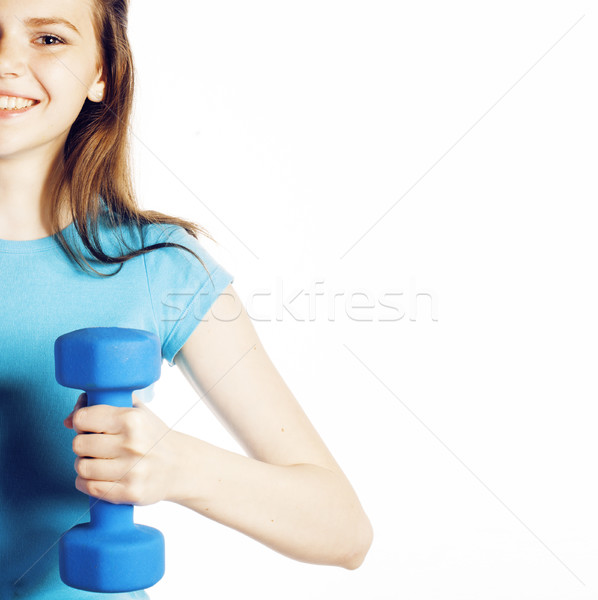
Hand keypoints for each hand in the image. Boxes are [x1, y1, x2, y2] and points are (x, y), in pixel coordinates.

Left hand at [63, 392, 177, 505]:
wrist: (179, 465)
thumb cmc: (152, 436)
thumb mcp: (136, 411)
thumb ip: (103, 405)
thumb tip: (68, 420)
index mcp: (133, 419)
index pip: (83, 418)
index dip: (81, 422)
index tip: (89, 426)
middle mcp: (132, 444)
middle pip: (79, 444)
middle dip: (83, 445)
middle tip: (95, 446)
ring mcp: (132, 470)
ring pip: (82, 467)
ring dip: (84, 465)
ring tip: (97, 461)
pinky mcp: (130, 492)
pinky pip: (90, 488)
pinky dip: (87, 483)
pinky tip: (98, 477)